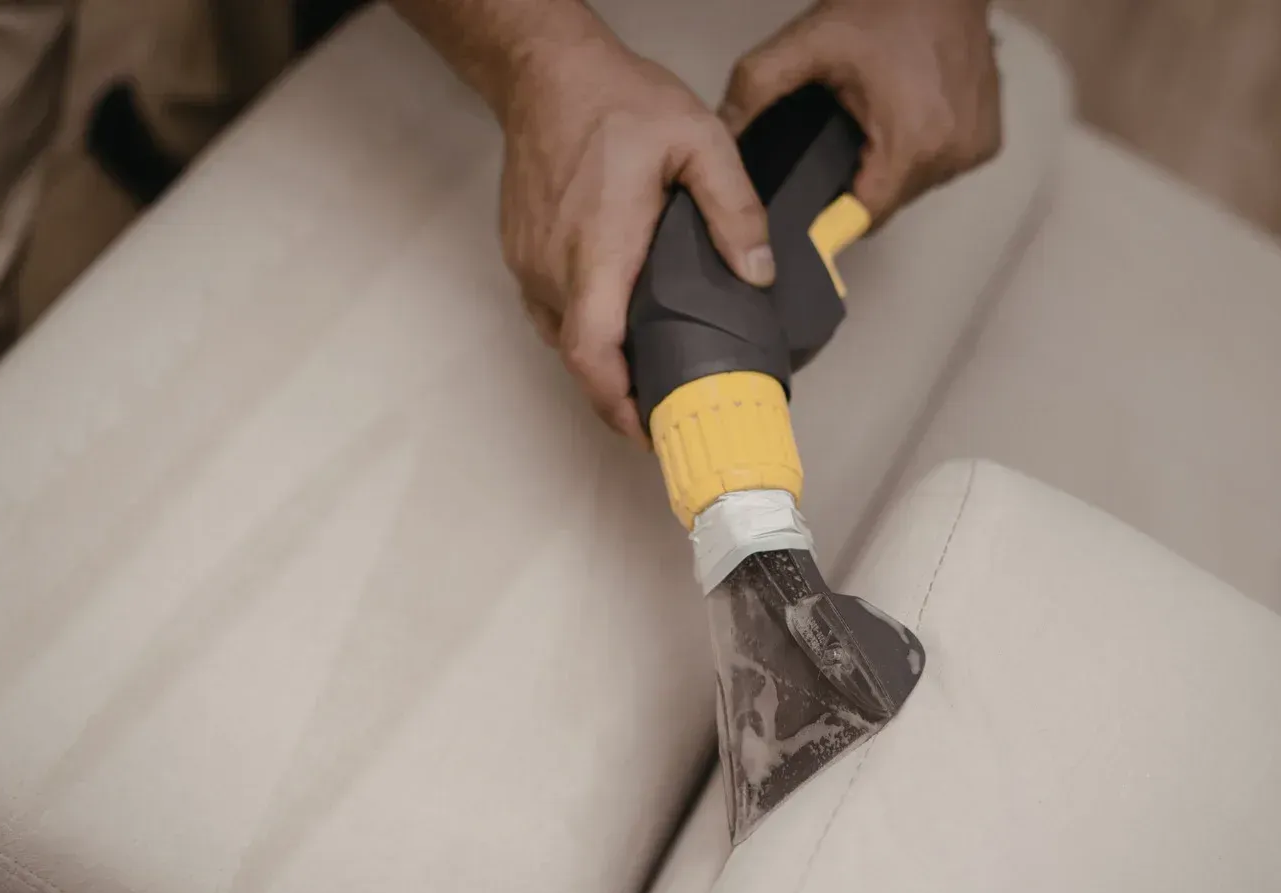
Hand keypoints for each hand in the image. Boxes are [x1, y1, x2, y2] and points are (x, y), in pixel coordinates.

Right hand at [499, 28, 774, 443]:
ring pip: (564, 338)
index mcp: (600, 250)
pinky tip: (620, 319)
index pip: (594, 356)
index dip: (618, 406)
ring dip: (603, 361)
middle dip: (621, 394)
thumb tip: (758, 270)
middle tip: (668, 409)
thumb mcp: (699, 140)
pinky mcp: (522, 254)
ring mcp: (531, 263)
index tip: (648, 432)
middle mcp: (555, 266)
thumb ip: (736, 208)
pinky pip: (551, 310)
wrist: (548, 72)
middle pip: (582, 360)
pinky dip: (585, 328)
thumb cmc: (614, 101)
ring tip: (649, 369)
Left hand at [721, 0, 1001, 224]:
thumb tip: (721, 133)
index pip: (862, 217)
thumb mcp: (809, 43)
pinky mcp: (987, 141)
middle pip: (887, 203)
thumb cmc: (888, 4)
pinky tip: (906, 115)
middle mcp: (952, 153)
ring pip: (914, 187)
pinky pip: (941, 167)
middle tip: (843, 135)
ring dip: (890, 166)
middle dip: (858, 179)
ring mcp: (975, 148)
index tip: (810, 208)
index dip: (829, 216)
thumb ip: (757, 89)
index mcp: (912, 143)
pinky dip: (920, 151)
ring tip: (874, 121)